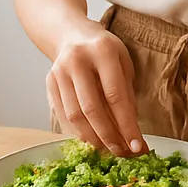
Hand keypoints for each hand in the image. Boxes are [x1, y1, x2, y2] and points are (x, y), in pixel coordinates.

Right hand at [47, 28, 142, 157]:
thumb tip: (131, 131)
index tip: (138, 146)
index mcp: (103, 51)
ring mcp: (59, 73)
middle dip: (110, 137)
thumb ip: (127, 93)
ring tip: (110, 150)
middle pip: (92, 109)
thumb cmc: (104, 50)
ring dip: (94, 139)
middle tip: (125, 153)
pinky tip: (93, 140)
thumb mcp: (123, 63)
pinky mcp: (49, 84)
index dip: (127, 125)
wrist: (71, 33)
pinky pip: (63, 116)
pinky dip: (79, 132)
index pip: (116, 96)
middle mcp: (77, 61)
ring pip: (75, 116)